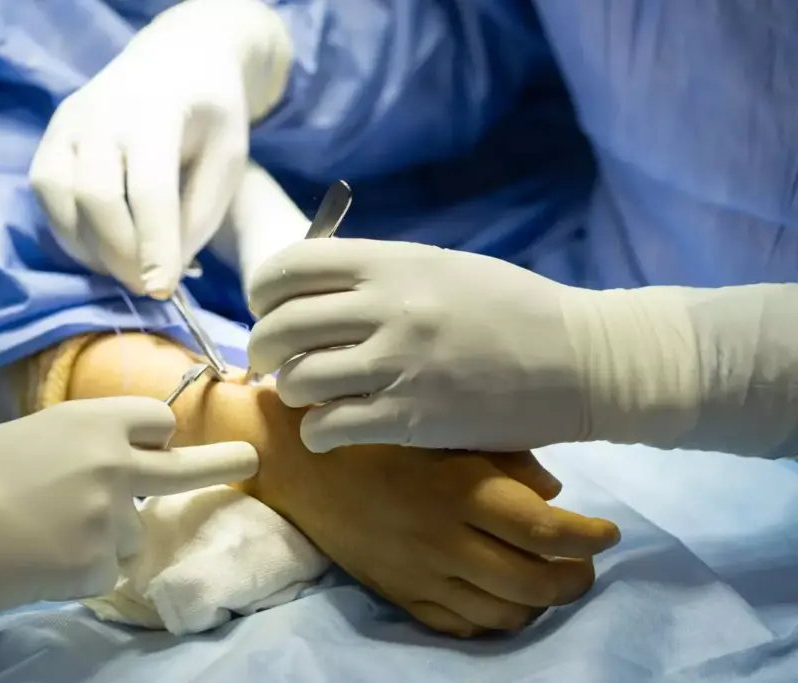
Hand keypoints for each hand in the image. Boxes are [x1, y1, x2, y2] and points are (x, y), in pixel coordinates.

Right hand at [0, 397, 257, 618]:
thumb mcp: (23, 436)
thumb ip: (75, 444)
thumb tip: (100, 460)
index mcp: (92, 422)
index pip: (156, 420)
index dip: (149, 434)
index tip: (149, 444)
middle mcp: (114, 466)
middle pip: (186, 466)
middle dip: (223, 461)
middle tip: (251, 459)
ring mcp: (109, 521)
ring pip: (133, 529)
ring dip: (107, 533)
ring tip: (46, 534)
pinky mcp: (94, 570)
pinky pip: (107, 567)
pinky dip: (83, 568)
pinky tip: (41, 561)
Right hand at [29, 0, 291, 297]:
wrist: (175, 59)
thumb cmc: (210, 114)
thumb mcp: (228, 158)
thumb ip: (199, 215)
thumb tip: (164, 271)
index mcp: (155, 112)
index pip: (148, 189)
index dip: (154, 246)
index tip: (164, 289)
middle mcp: (100, 113)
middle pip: (95, 197)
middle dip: (121, 255)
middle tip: (149, 287)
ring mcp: (67, 124)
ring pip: (60, 199)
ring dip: (91, 249)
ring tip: (128, 269)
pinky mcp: (50, 139)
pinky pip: (47, 195)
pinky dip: (71, 233)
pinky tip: (103, 250)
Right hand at [240, 422, 619, 635]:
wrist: (299, 463)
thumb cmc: (375, 433)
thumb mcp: (440, 429)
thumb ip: (502, 458)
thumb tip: (552, 494)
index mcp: (459, 490)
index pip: (545, 530)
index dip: (588, 537)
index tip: (608, 531)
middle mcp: (444, 540)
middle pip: (534, 582)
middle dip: (574, 579)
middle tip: (584, 563)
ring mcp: (420, 574)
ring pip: (502, 613)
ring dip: (538, 603)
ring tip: (547, 580)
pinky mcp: (399, 594)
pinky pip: (459, 625)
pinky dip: (492, 619)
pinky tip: (501, 598)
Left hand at [247, 238, 591, 452]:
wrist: (581, 360)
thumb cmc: (513, 309)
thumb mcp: (442, 267)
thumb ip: (377, 275)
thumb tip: (310, 290)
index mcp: (392, 263)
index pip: (290, 266)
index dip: (264, 291)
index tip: (268, 310)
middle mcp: (386, 308)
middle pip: (278, 327)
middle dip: (262, 349)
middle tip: (272, 363)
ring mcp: (398, 365)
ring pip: (296, 380)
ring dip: (292, 392)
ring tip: (311, 396)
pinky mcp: (411, 420)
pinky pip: (327, 427)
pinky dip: (317, 432)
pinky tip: (331, 429)